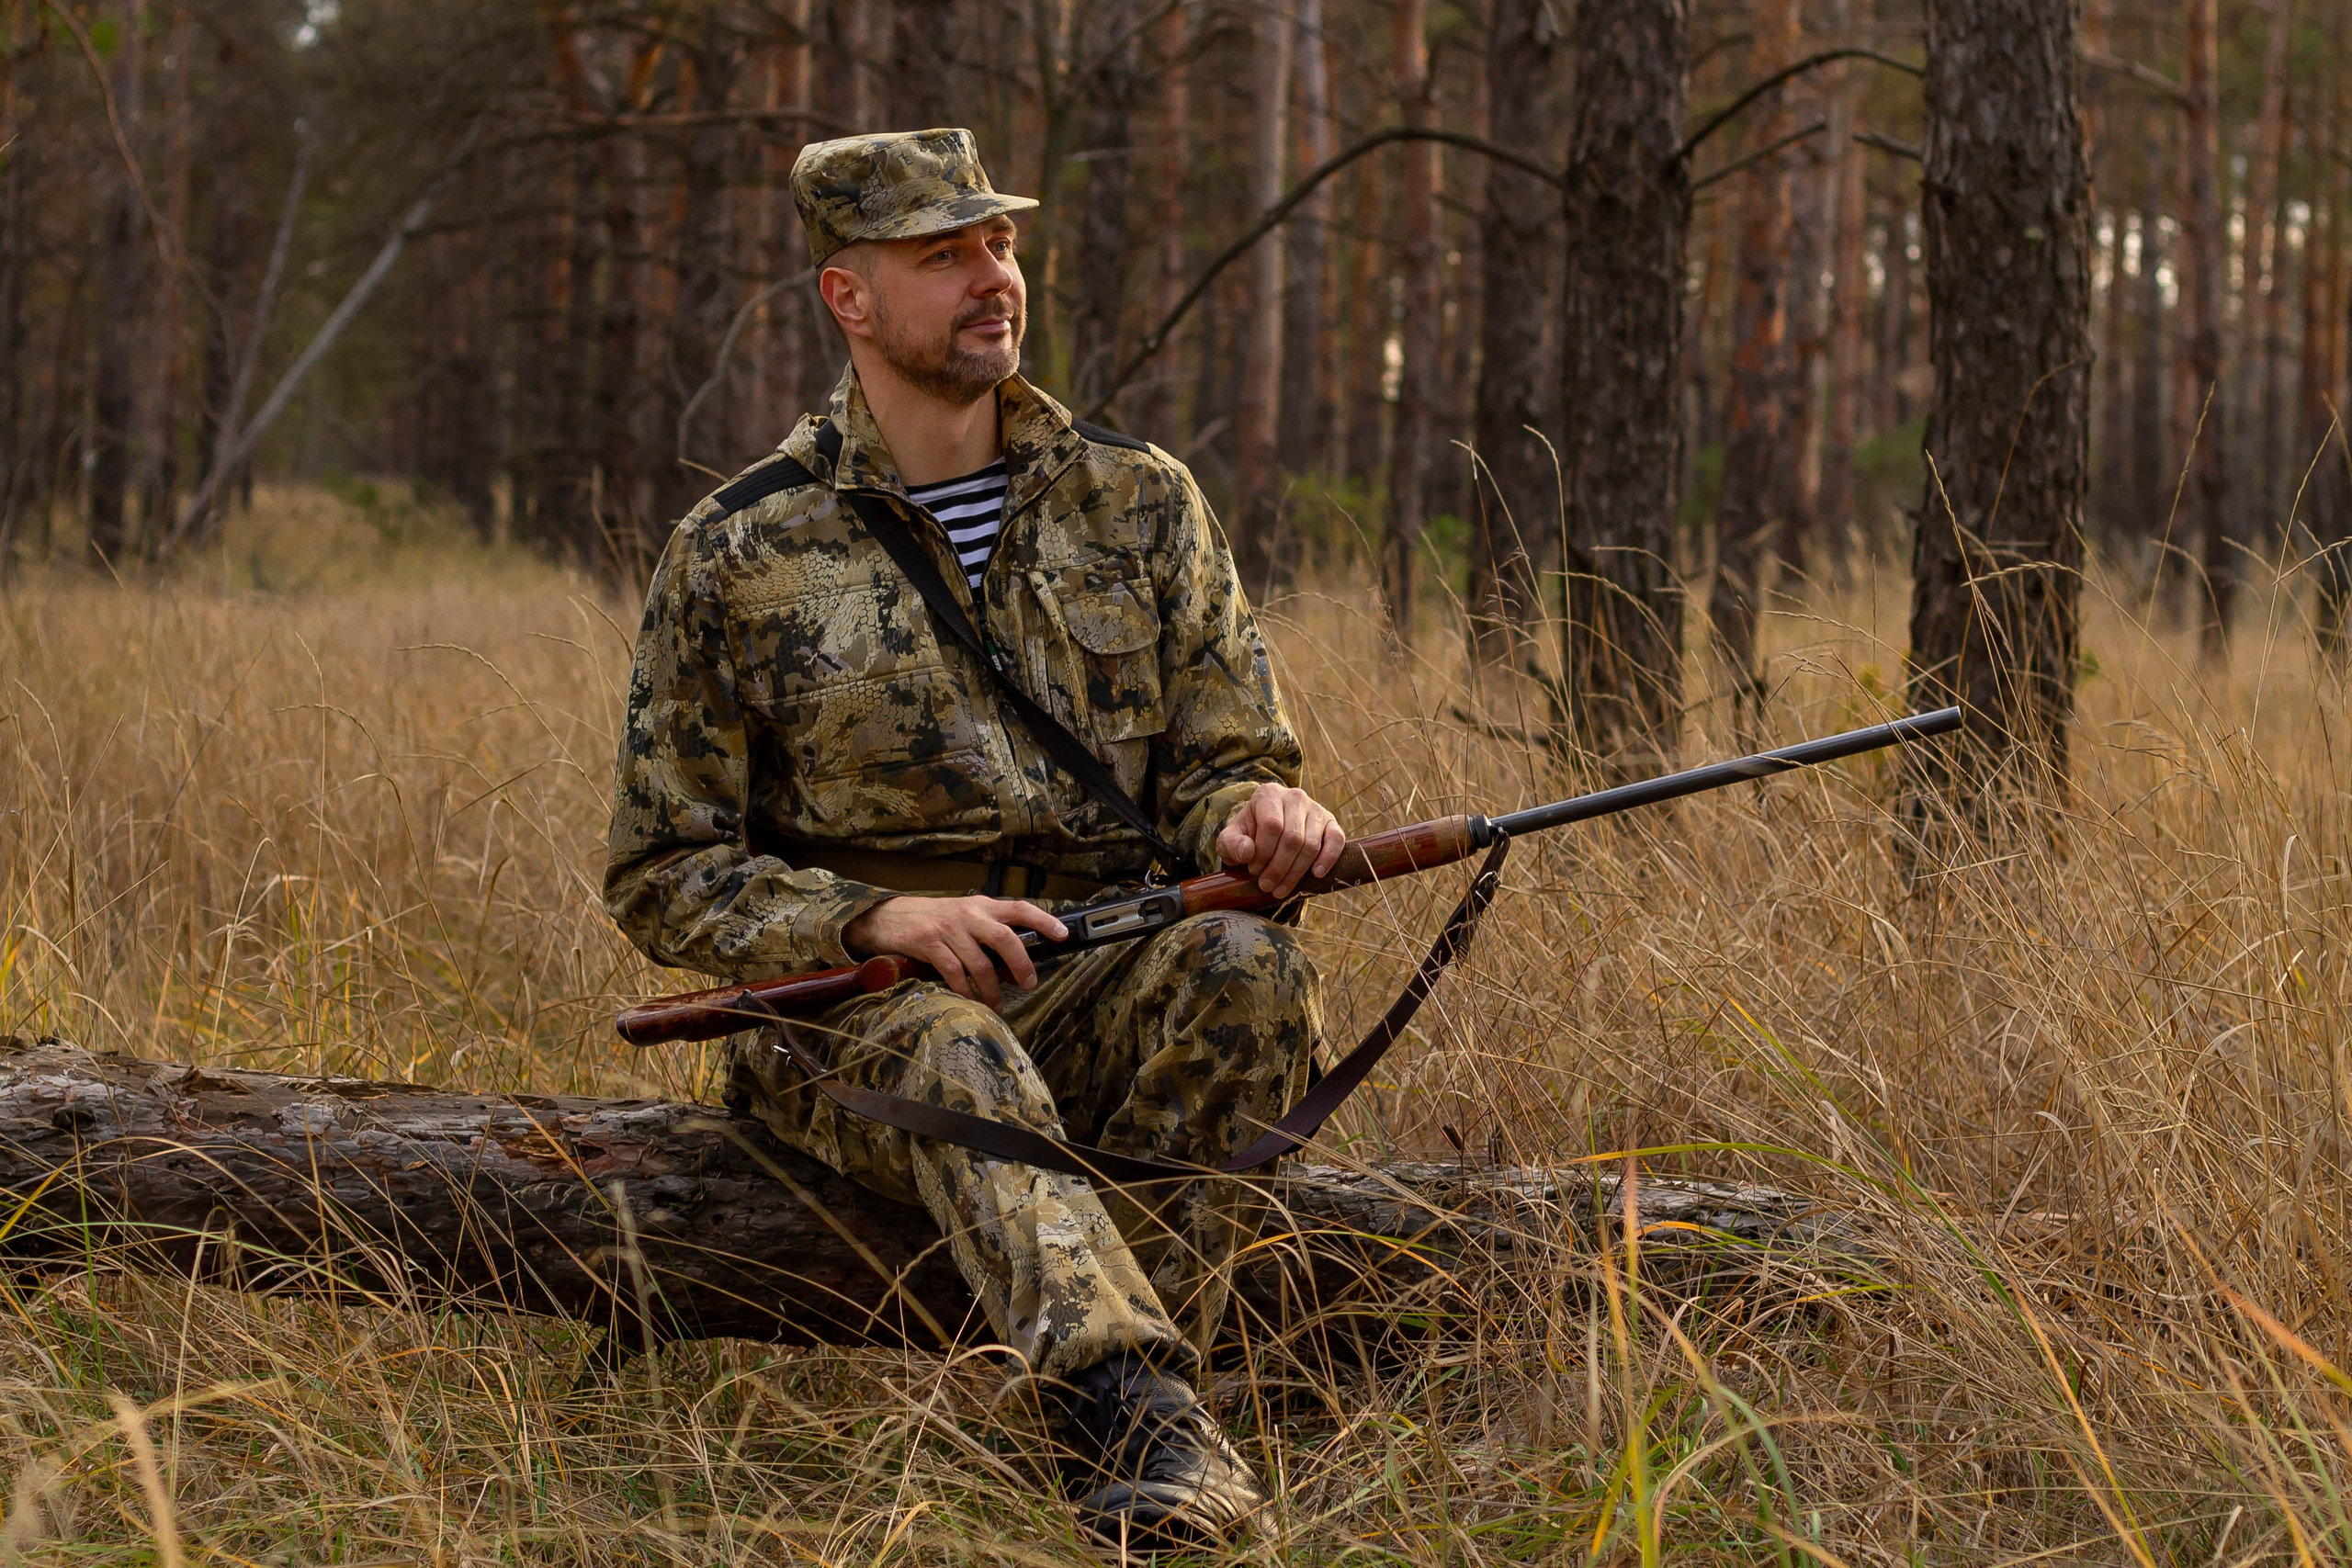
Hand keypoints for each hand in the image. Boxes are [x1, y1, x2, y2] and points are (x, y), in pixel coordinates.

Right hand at [842, 895, 1068, 1010]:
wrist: (890, 917)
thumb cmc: (934, 920)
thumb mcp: (965, 917)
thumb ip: (989, 933)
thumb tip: (1017, 963)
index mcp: (982, 906)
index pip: (1019, 907)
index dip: (1043, 920)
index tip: (1062, 934)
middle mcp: (968, 914)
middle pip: (1005, 937)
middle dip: (1021, 964)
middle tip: (1028, 983)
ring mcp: (948, 928)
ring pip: (980, 962)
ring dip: (992, 989)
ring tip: (997, 1005)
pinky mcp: (929, 943)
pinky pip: (954, 972)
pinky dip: (965, 990)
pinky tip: (970, 999)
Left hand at [1215, 782, 1345, 898]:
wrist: (1266, 832)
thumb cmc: (1247, 835)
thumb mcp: (1229, 839)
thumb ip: (1231, 844)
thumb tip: (1247, 852)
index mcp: (1268, 794)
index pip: (1271, 825)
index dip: (1263, 853)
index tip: (1253, 870)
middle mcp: (1294, 796)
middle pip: (1292, 838)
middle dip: (1278, 868)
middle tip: (1266, 886)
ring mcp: (1315, 808)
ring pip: (1311, 844)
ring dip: (1296, 872)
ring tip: (1281, 889)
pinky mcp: (1330, 822)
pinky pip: (1336, 839)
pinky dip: (1328, 858)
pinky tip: (1316, 874)